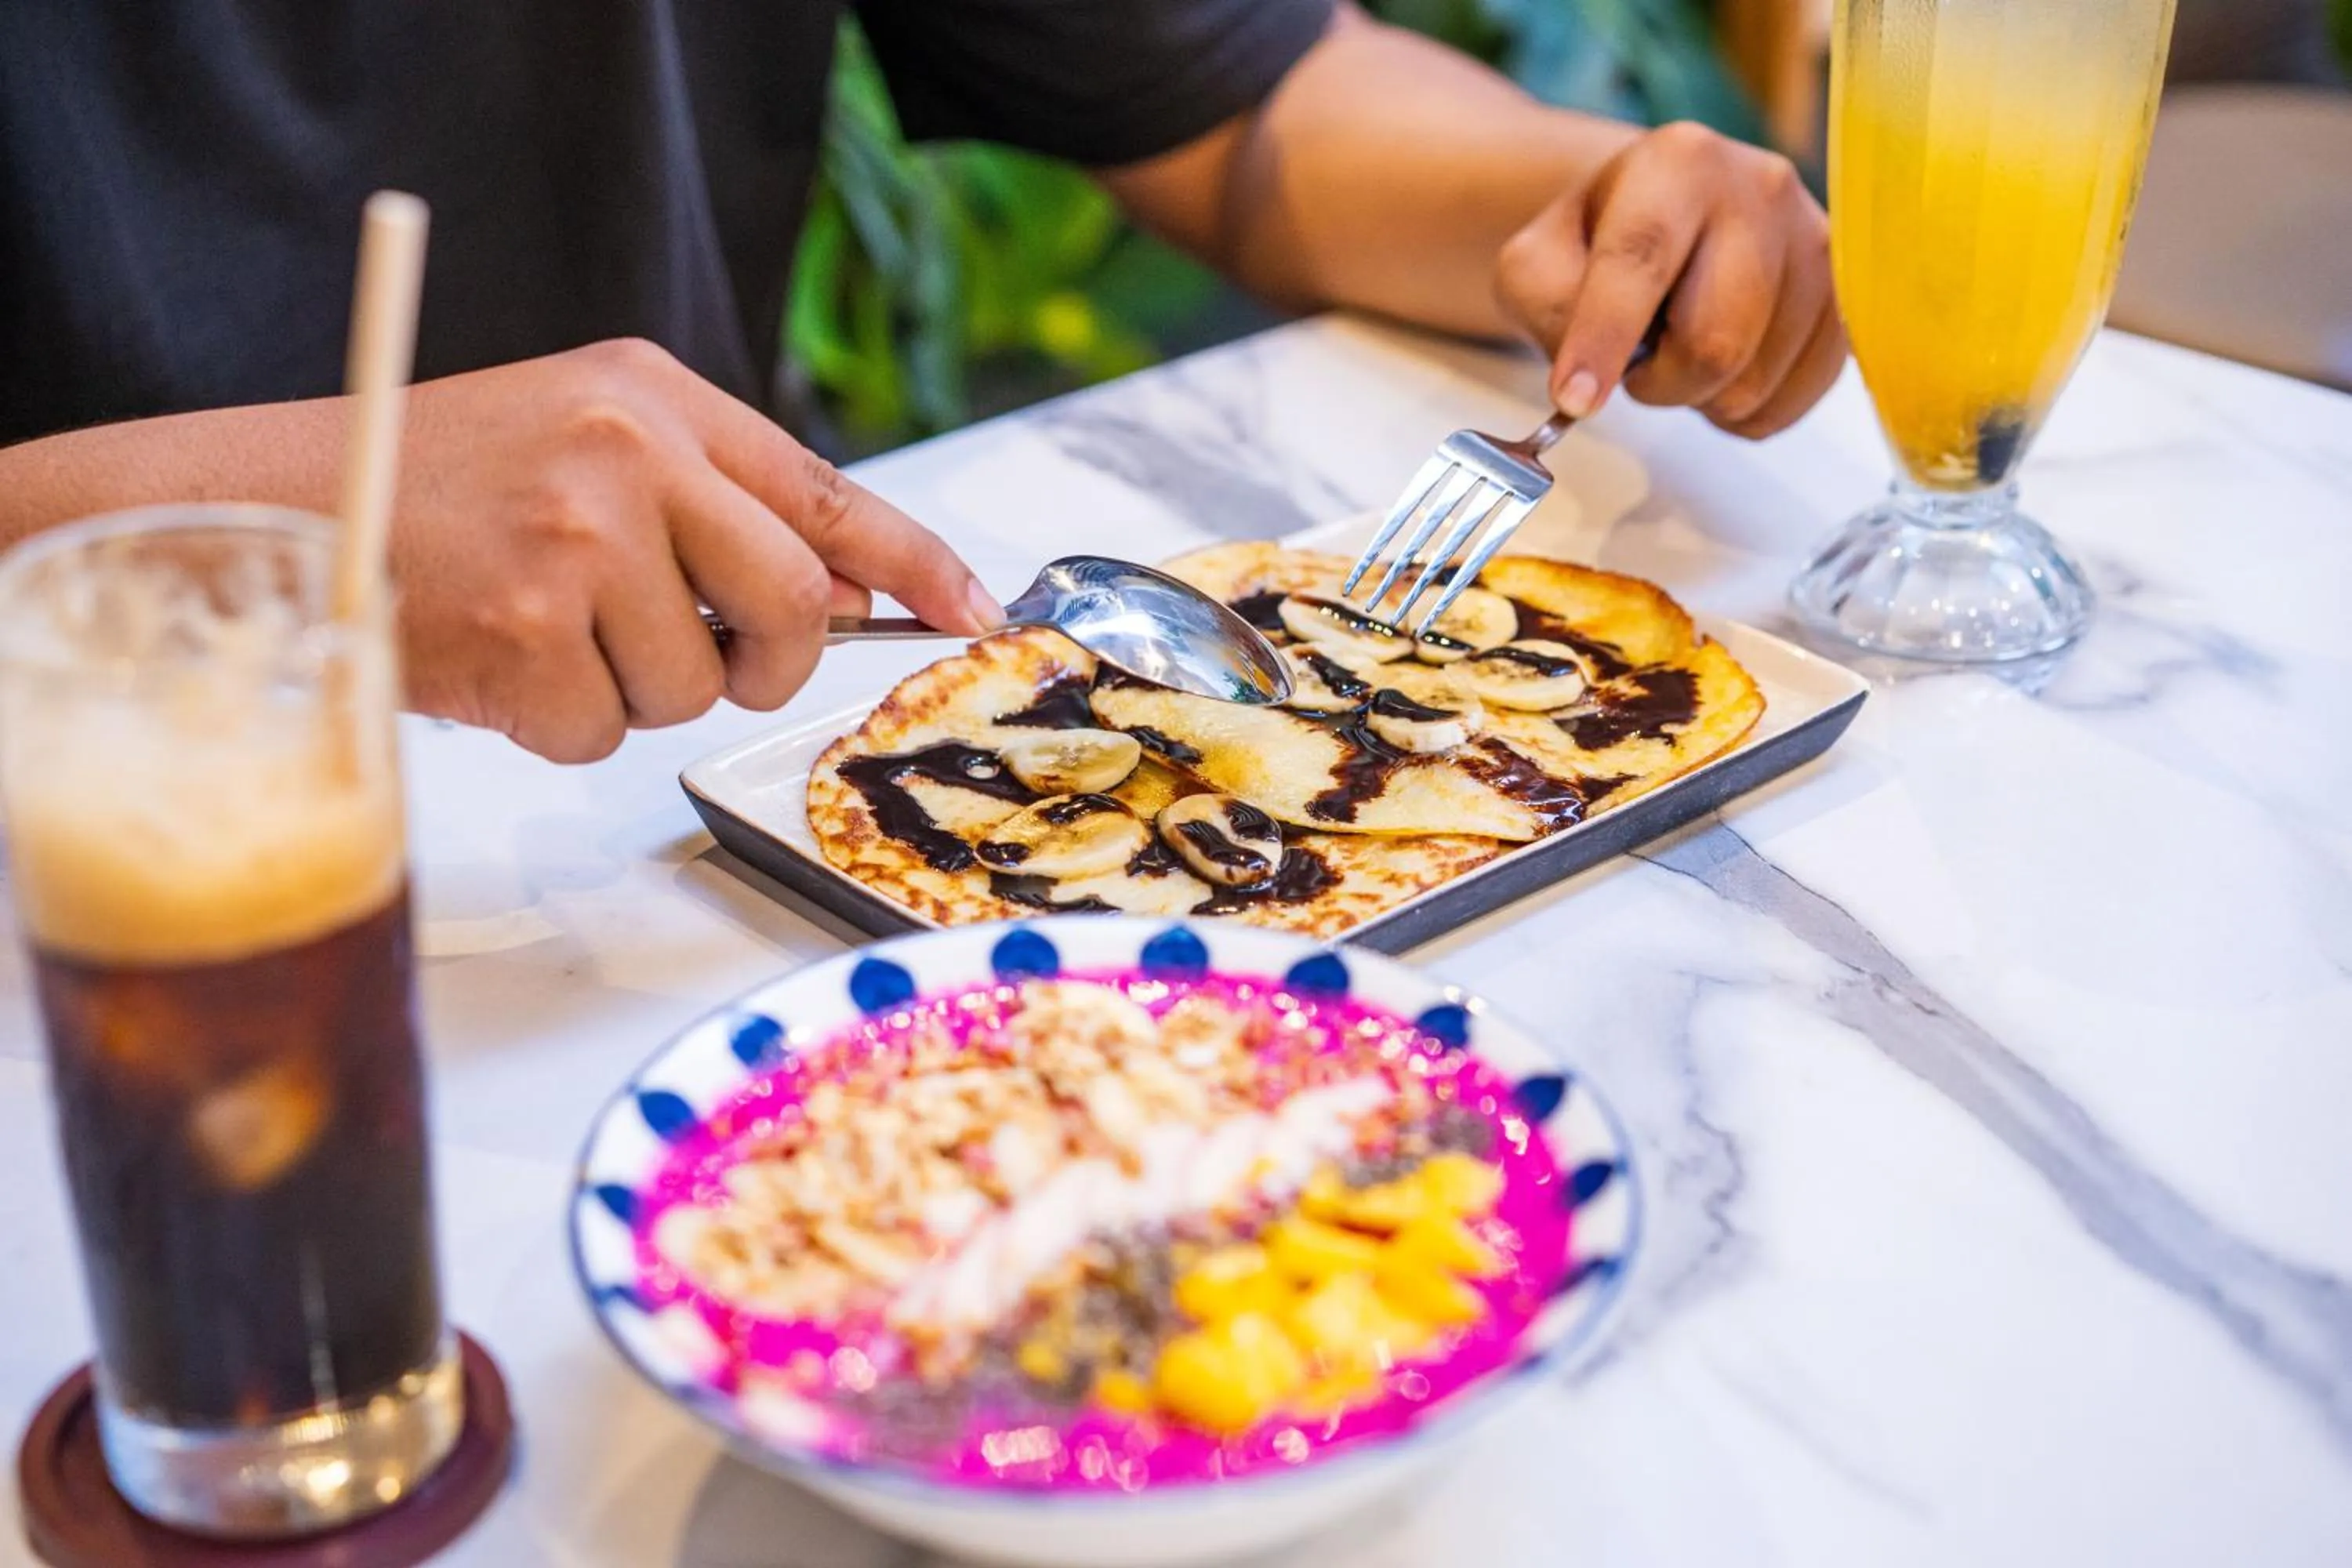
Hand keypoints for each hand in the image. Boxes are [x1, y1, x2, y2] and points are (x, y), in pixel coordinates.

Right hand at [389, 339, 999, 761]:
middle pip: (789, 608)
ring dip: (630, 691)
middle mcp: (628, 453)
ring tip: (542, 630)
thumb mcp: (586, 445)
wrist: (276, 502)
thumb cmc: (439, 485)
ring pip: (692, 687)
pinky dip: (555, 724)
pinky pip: (601, 731)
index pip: (824, 490)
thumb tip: (843, 598)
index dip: (915, 563)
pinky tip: (496, 661)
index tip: (973, 613)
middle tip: (703, 659)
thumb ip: (715, 505)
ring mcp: (577, 541)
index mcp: (653, 396)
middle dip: (761, 663)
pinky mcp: (527, 629)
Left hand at [1494, 122, 1844, 438]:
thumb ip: (1547, 305)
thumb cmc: (1602, 240)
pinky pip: (1795, 398)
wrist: (1673, 213)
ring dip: (1700, 397)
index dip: (1604, 340)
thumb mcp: (1540, 259)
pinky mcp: (1846, 300)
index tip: (1575, 398)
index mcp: (1678, 162)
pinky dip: (1744, 411)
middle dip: (1660, 383)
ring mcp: (1817, 242)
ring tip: (1682, 353)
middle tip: (1637, 368)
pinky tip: (1723, 374)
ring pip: (1754, 379)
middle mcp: (1762, 188)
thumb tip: (1585, 380)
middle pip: (1714, 341)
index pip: (1639, 261)